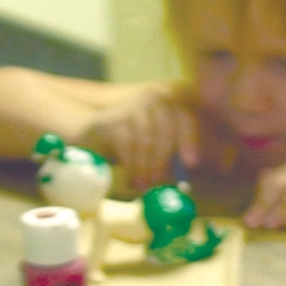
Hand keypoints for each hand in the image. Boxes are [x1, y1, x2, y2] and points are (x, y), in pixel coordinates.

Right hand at [74, 82, 198, 193]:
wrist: (94, 134)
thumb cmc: (134, 144)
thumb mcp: (156, 147)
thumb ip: (171, 159)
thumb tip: (183, 183)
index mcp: (171, 103)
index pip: (185, 119)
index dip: (189, 141)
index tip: (191, 164)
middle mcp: (154, 98)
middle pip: (165, 129)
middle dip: (163, 160)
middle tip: (158, 183)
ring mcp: (133, 106)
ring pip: (146, 139)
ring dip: (145, 167)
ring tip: (142, 186)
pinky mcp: (114, 118)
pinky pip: (127, 144)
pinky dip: (131, 165)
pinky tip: (131, 179)